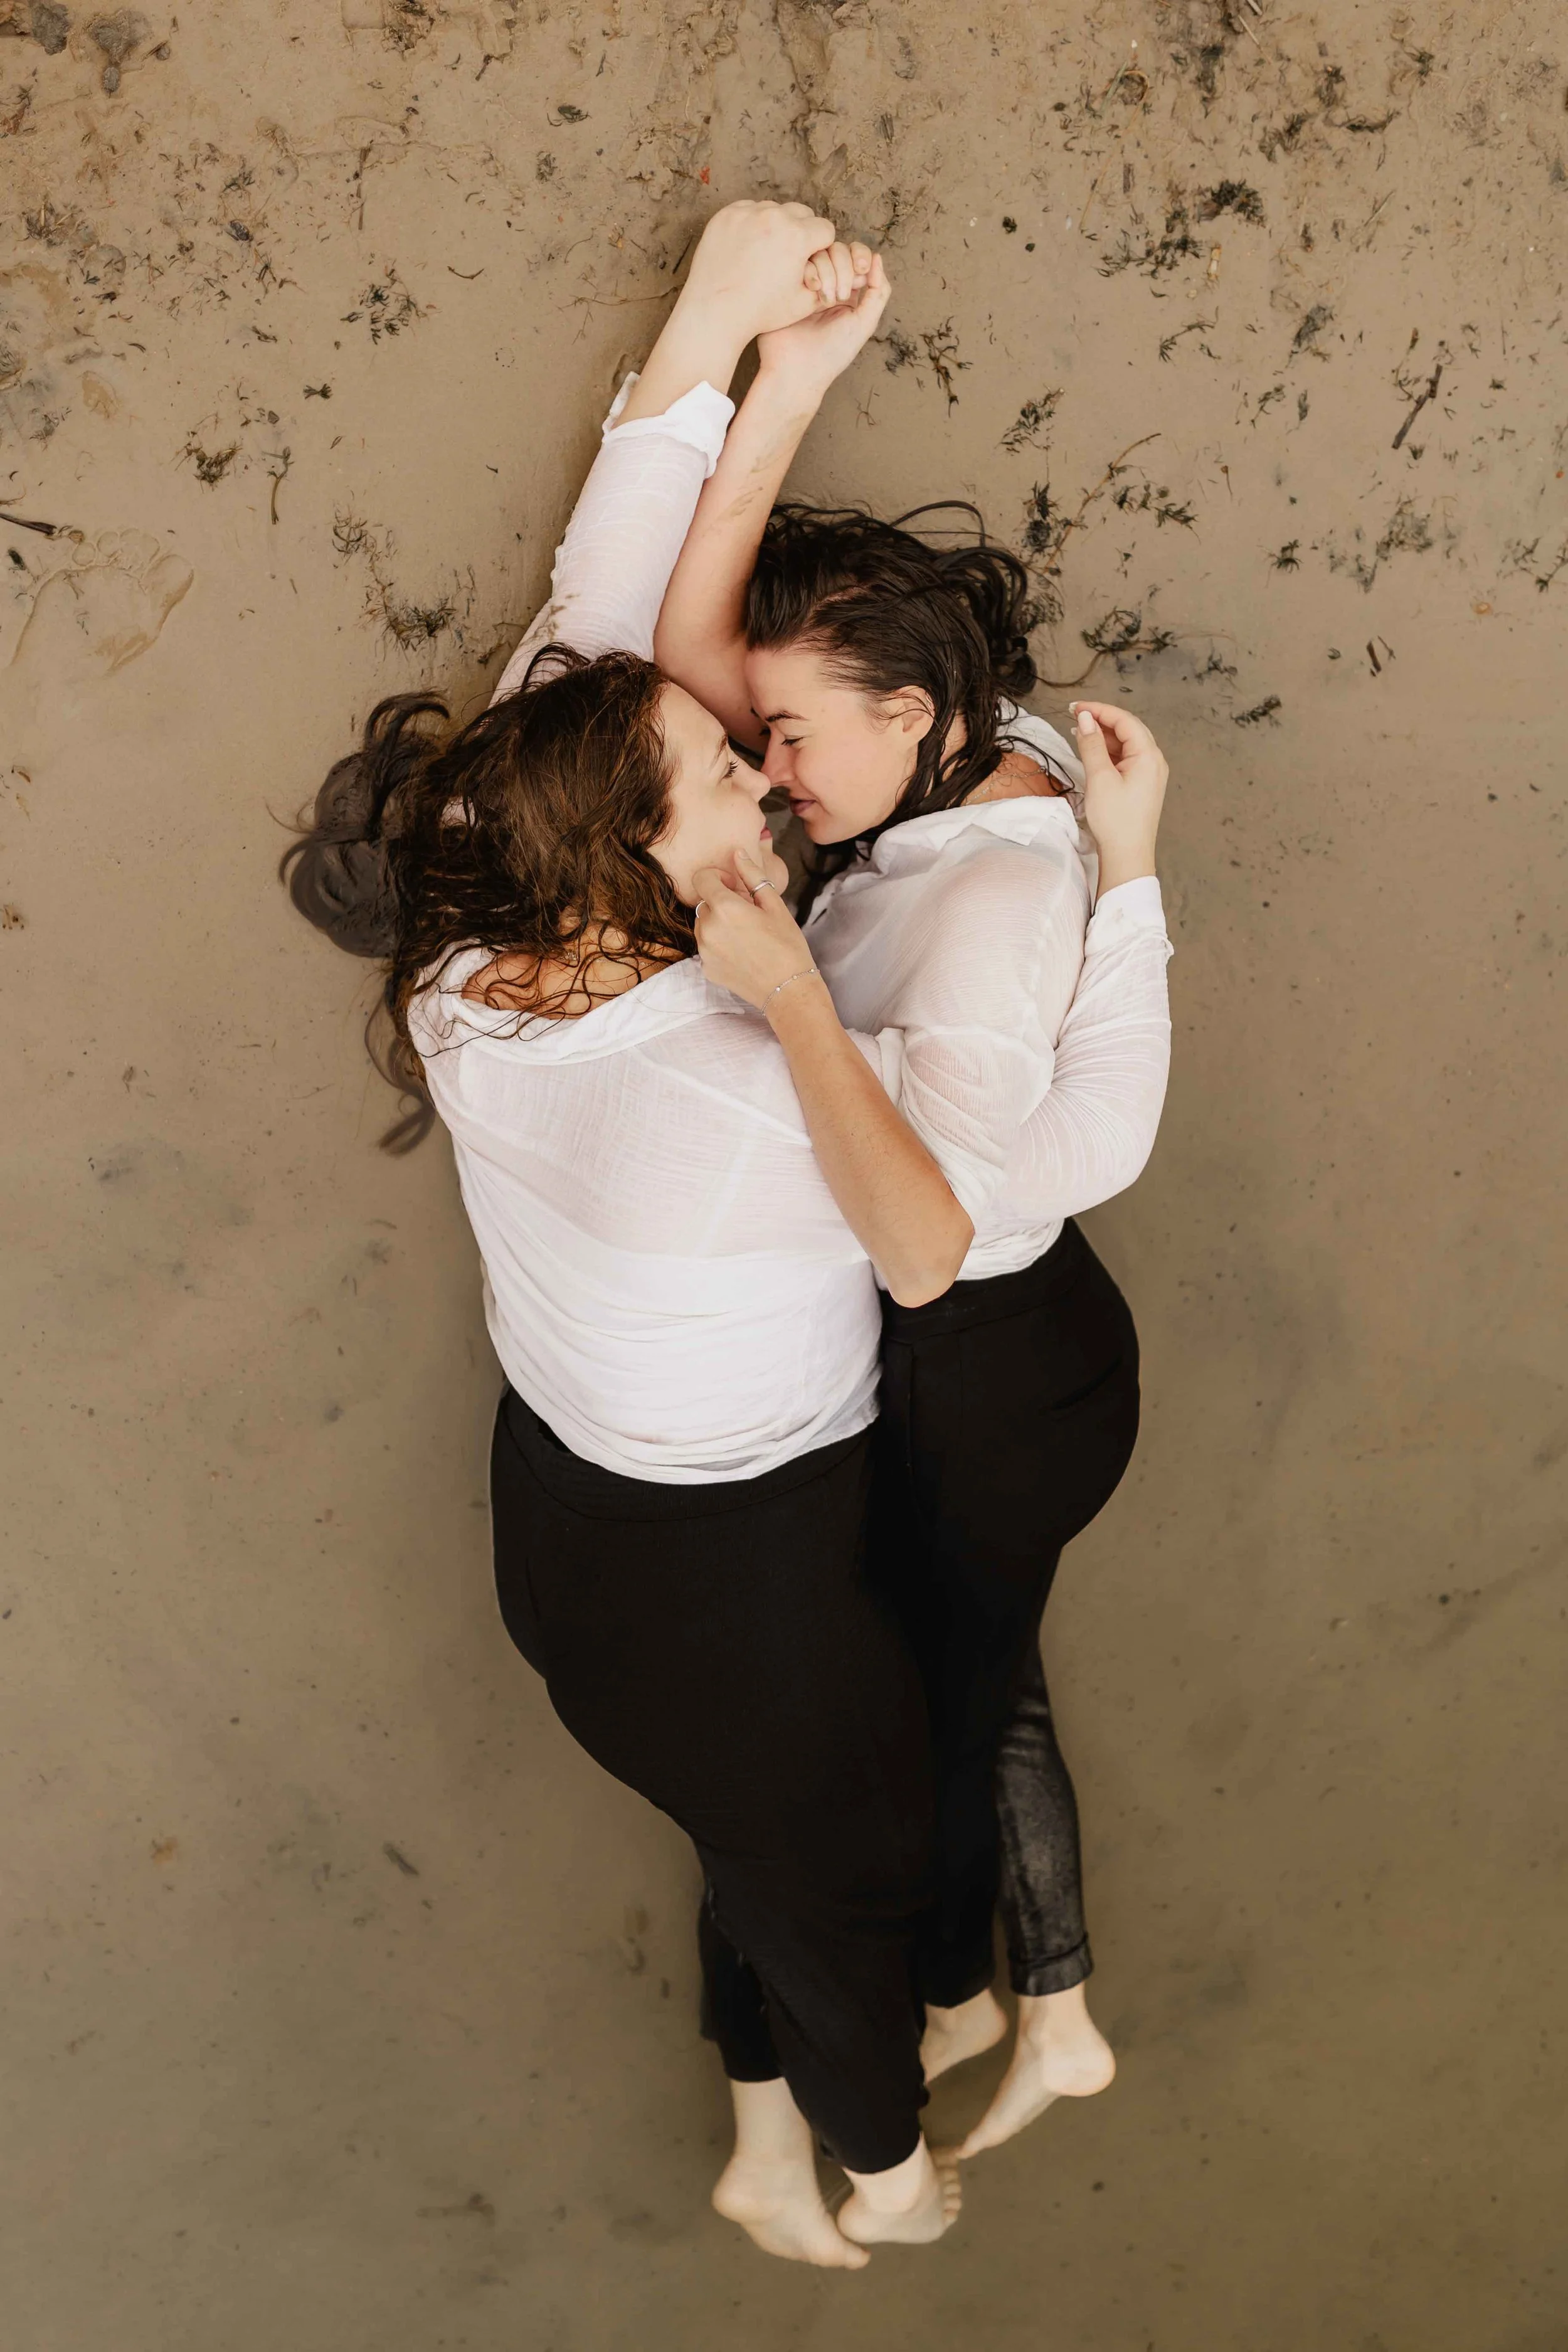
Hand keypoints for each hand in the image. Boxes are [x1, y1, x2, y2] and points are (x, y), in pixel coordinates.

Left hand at [678, 200, 838, 345]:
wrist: (715, 312)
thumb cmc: (762, 312)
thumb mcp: (803, 303)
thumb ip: (829, 280)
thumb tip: (851, 272)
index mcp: (798, 237)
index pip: (825, 229)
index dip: (821, 248)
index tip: (810, 262)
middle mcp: (774, 217)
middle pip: (802, 213)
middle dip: (801, 232)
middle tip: (790, 257)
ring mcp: (748, 213)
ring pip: (775, 210)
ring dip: (776, 226)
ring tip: (767, 254)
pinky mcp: (727, 214)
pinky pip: (749, 211)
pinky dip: (752, 225)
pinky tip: (749, 248)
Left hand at [693, 845, 819, 1012]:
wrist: (788, 990)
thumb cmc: (787, 945)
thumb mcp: (774, 905)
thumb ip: (752, 876)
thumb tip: (737, 853)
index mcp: (725, 908)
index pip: (701, 878)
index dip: (717, 877)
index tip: (733, 886)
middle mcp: (708, 929)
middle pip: (703, 903)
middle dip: (720, 902)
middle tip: (746, 915)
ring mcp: (704, 951)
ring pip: (702, 925)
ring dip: (717, 924)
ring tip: (744, 935)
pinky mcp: (706, 968)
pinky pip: (706, 947)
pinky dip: (718, 945)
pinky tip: (741, 952)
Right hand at [757, 247, 891, 397]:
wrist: (796, 368)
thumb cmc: (833, 353)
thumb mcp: (864, 324)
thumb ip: (878, 292)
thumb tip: (877, 258)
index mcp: (848, 292)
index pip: (856, 256)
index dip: (859, 256)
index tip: (861, 270)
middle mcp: (827, 283)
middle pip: (838, 249)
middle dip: (843, 266)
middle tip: (839, 295)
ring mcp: (806, 282)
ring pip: (818, 252)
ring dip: (826, 272)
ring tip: (822, 300)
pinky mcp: (787, 284)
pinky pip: (798, 261)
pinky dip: (808, 272)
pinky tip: (808, 292)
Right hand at [1068, 700, 1167, 891]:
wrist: (1127, 856)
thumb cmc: (1115, 820)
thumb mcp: (1099, 778)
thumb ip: (1092, 745)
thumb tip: (1085, 718)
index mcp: (1149, 756)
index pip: (1124, 720)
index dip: (1099, 709)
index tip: (1075, 707)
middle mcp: (1154, 761)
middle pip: (1128, 729)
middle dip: (1102, 720)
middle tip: (1076, 715)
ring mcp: (1150, 774)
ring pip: (1126, 744)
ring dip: (1104, 736)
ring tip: (1080, 732)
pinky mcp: (1142, 785)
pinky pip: (1126, 759)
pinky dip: (1109, 752)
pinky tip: (1092, 752)